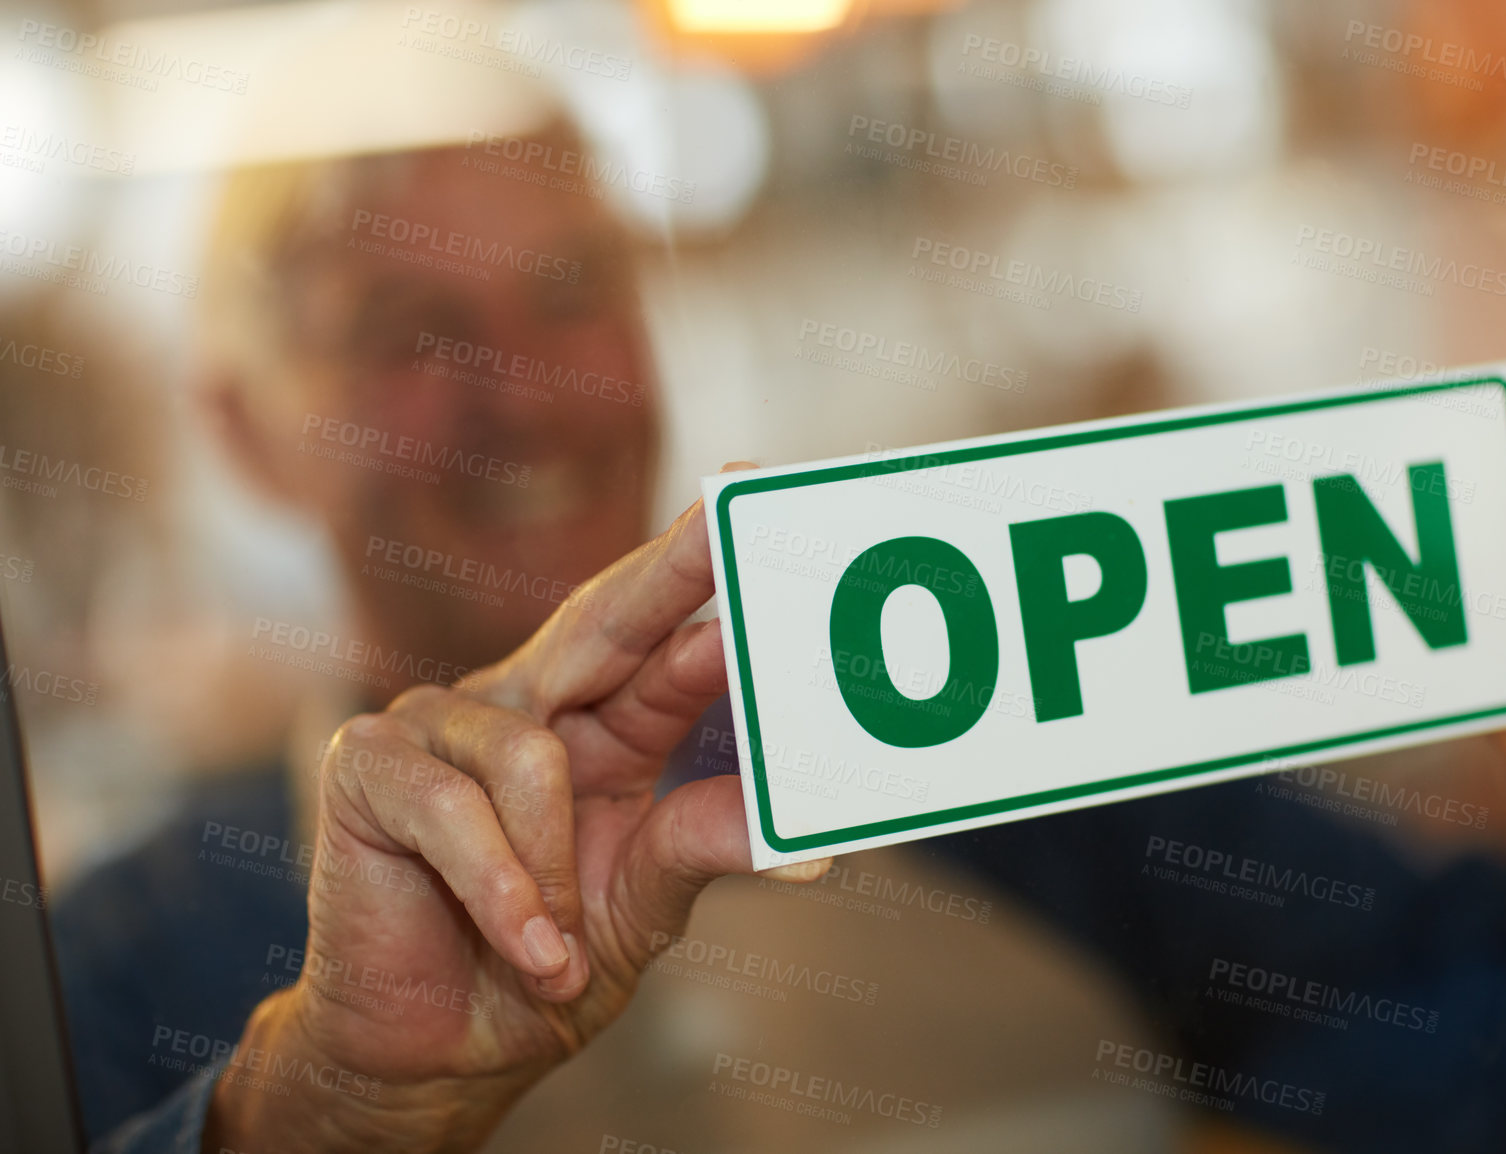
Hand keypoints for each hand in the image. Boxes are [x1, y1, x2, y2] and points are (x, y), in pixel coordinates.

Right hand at [205, 490, 827, 1152]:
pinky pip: (459, 806)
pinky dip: (504, 890)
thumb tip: (804, 839)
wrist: (434, 1057)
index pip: (662, 632)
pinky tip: (526, 945)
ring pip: (536, 756)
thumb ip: (702, 846)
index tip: (755, 494)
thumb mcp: (641, 903)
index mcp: (602, 724)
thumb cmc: (540, 968)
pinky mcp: (369, 762)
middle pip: (605, 619)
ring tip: (557, 947)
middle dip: (673, 566)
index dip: (703, 562)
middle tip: (732, 512)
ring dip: (558, 875)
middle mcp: (528, 702)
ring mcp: (442, 721)